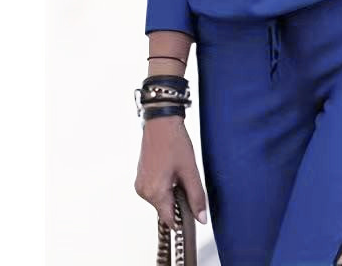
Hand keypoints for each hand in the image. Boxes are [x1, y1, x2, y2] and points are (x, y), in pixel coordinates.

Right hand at [134, 116, 207, 230]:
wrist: (161, 121)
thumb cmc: (174, 141)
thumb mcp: (190, 170)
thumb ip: (196, 196)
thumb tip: (201, 218)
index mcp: (154, 192)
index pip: (169, 220)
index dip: (183, 218)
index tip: (194, 208)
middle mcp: (143, 191)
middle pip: (165, 209)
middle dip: (179, 200)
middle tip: (187, 180)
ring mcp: (140, 184)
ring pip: (161, 199)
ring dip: (173, 191)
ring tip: (179, 171)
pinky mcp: (141, 177)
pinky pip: (155, 189)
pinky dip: (166, 185)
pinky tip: (172, 169)